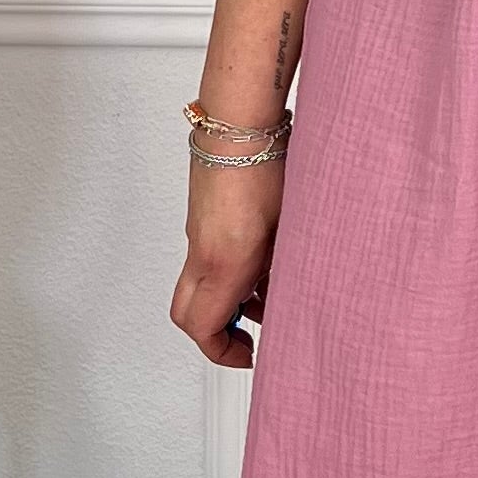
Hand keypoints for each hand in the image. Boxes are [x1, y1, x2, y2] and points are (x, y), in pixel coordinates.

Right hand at [171, 155, 284, 369]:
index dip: (224, 353)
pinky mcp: (200, 220)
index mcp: (224, 262)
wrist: (239, 122)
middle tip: (250, 334)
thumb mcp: (290, 230)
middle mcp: (201, 253)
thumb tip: (287, 297)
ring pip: (197, 287)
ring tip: (268, 294)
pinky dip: (227, 274)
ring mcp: (197, 236)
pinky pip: (204, 262)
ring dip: (226, 301)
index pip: (203, 329)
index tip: (251, 355)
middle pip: (187, 315)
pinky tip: (263, 262)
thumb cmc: (269, 168)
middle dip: (216, 334)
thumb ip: (284, 270)